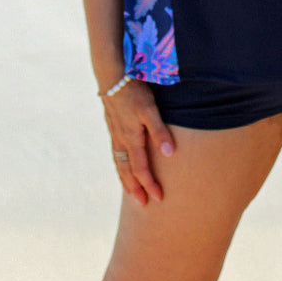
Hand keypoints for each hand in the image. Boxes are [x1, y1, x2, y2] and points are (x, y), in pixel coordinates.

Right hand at [101, 79, 174, 204]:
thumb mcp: (150, 110)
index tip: (158, 198)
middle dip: (135, 188)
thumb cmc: (134, 91)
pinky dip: (119, 164)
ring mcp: (115, 133)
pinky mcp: (112, 125)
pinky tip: (122, 163)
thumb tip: (169, 154)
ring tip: (130, 191)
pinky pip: (115, 151)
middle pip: (127, 170)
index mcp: (131, 138)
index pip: (141, 169)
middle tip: (142, 204)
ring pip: (119, 162)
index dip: (149, 184)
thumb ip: (159, 131)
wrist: (112, 77)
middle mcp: (121, 139)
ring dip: (125, 178)